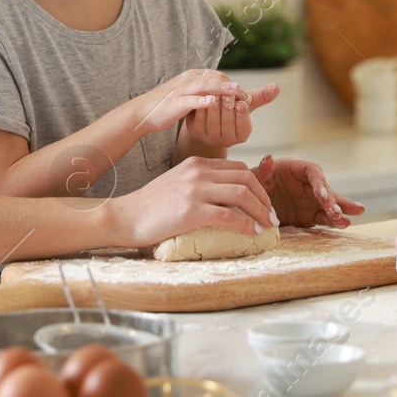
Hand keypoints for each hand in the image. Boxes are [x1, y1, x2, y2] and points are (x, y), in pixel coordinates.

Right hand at [112, 156, 278, 247]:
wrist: (125, 216)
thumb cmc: (152, 206)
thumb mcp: (179, 184)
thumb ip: (202, 184)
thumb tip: (228, 199)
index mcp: (197, 164)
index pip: (239, 168)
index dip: (259, 185)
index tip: (265, 203)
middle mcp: (198, 172)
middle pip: (246, 178)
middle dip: (265, 198)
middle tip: (271, 216)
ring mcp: (194, 190)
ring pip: (241, 194)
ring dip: (260, 211)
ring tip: (267, 225)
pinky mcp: (190, 211)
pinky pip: (228, 216)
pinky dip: (245, 225)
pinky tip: (252, 233)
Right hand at [128, 69, 241, 134]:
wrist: (143, 112)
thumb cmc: (167, 104)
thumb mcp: (187, 95)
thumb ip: (203, 92)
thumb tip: (220, 93)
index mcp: (193, 77)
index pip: (217, 76)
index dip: (231, 85)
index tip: (245, 94)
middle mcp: (188, 80)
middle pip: (213, 78)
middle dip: (230, 86)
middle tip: (246, 93)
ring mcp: (181, 90)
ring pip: (204, 86)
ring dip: (221, 88)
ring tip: (236, 91)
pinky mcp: (175, 103)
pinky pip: (190, 100)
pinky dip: (202, 100)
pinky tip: (212, 102)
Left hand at [182, 82, 281, 148]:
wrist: (211, 111)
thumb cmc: (232, 107)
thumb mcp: (247, 102)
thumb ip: (262, 96)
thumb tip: (277, 86)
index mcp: (241, 135)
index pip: (243, 129)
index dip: (242, 116)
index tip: (242, 102)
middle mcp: (226, 141)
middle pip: (227, 126)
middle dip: (227, 109)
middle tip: (227, 94)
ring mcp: (210, 138)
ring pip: (212, 123)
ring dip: (214, 107)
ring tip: (216, 93)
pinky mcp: (196, 133)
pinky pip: (199, 121)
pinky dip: (202, 108)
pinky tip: (204, 97)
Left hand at [252, 155, 364, 228]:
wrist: (249, 203)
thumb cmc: (252, 184)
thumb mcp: (253, 178)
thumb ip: (261, 171)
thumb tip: (268, 159)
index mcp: (295, 169)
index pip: (313, 172)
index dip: (319, 182)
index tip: (321, 194)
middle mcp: (306, 183)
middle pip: (324, 189)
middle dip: (332, 199)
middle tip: (338, 211)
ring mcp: (310, 200)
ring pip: (329, 203)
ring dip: (341, 208)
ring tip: (357, 213)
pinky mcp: (309, 215)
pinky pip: (323, 218)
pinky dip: (333, 221)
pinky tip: (344, 224)